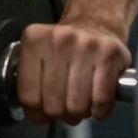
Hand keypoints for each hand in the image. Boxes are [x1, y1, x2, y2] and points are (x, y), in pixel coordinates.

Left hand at [16, 21, 130, 124]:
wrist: (96, 23)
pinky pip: (101, 101)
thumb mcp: (38, 54)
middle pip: (53, 104)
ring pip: (77, 106)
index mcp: (34, 40)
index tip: (41, 113)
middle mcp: (59, 40)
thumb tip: (35, 114)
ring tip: (80, 104)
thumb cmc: (65, 46)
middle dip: (60, 114)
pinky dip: (99, 110)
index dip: (36, 113)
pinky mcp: (109, 55)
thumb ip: (29, 81)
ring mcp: (86, 46)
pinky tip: (96, 103)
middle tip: (64, 108)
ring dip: (79, 113)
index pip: (28, 96)